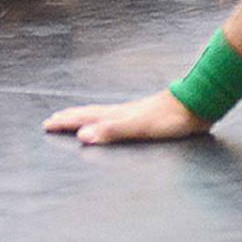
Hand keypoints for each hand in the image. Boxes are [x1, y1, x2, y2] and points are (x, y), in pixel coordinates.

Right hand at [44, 89, 212, 142]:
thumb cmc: (167, 118)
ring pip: (99, 113)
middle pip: (88, 113)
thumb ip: (111, 131)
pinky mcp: (142, 116)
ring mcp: (131, 112)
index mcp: (116, 115)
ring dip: (83, 116)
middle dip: (69, 117)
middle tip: (52, 120)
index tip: (47, 124)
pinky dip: (102, 118)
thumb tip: (82, 136)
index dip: (66, 122)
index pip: (84, 118)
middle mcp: (120, 112)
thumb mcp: (138, 128)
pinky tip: (110, 120)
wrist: (194, 105)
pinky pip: (113, 116)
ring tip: (74, 117)